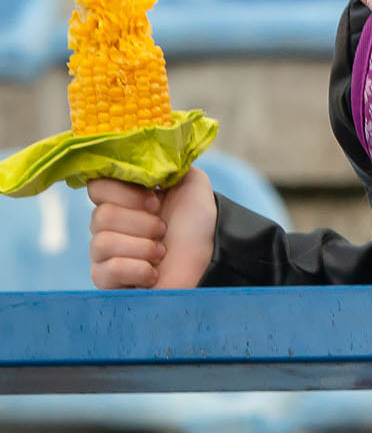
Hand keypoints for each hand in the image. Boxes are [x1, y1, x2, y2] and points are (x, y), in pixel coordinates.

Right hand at [88, 170, 216, 288]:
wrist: (213, 259)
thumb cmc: (199, 222)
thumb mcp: (189, 182)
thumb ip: (165, 162)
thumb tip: (143, 150)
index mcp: (122, 199)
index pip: (97, 186)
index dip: (126, 193)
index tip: (155, 200)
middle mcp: (108, 225)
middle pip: (100, 216)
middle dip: (142, 223)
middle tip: (163, 229)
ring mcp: (105, 254)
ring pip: (101, 244)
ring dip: (143, 247)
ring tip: (163, 252)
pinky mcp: (108, 281)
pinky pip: (105, 271)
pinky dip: (137, 270)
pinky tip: (154, 272)